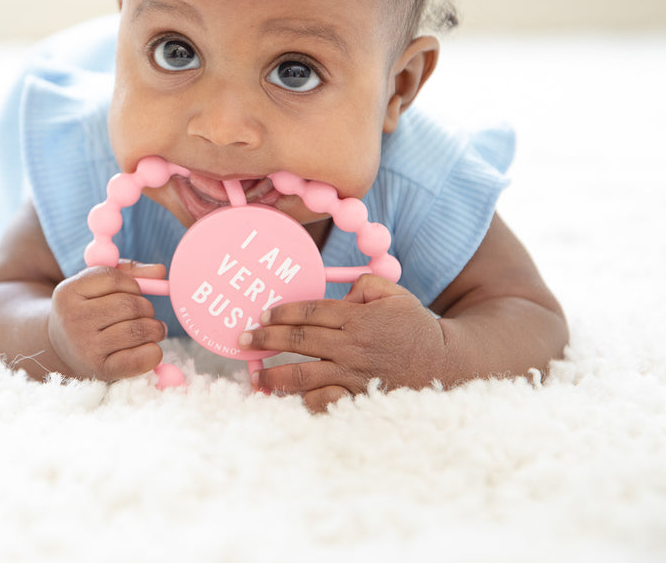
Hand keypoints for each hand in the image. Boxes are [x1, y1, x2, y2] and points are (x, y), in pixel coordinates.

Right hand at [48, 260, 167, 381]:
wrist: (63, 350)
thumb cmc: (88, 310)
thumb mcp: (97, 285)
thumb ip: (129, 272)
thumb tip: (160, 271)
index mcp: (69, 292)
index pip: (114, 278)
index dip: (132, 284)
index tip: (133, 293)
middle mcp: (73, 320)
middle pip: (128, 305)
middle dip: (146, 307)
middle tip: (147, 314)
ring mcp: (86, 347)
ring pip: (137, 330)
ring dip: (154, 328)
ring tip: (153, 330)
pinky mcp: (101, 370)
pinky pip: (139, 359)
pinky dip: (153, 351)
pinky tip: (150, 347)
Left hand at [239, 275, 446, 412]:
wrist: (445, 365)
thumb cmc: (415, 327)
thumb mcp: (394, 294)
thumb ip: (364, 285)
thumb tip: (339, 293)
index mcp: (357, 318)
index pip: (309, 311)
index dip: (281, 312)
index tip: (261, 314)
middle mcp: (351, 346)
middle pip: (298, 340)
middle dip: (265, 339)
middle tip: (242, 340)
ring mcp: (352, 375)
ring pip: (303, 374)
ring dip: (274, 374)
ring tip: (256, 375)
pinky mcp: (357, 397)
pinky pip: (323, 401)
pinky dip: (305, 399)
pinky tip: (290, 397)